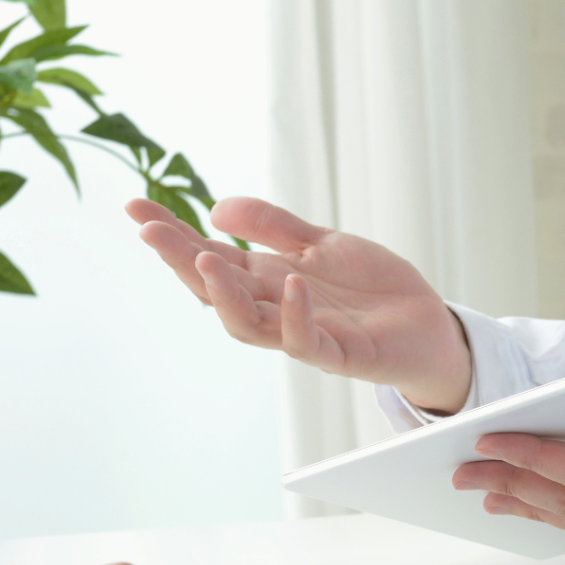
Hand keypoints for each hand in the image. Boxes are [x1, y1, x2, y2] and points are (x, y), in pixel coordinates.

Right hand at [126, 196, 471, 412]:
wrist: (428, 323)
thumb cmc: (373, 288)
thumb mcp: (321, 243)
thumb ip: (274, 227)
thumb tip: (215, 209)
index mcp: (268, 281)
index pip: (210, 258)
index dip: (174, 236)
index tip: (136, 209)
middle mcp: (277, 309)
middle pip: (216, 292)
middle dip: (181, 263)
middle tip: (152, 233)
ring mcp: (306, 334)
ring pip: (249, 326)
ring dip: (225, 295)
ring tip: (205, 258)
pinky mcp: (340, 354)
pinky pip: (307, 344)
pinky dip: (297, 316)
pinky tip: (291, 283)